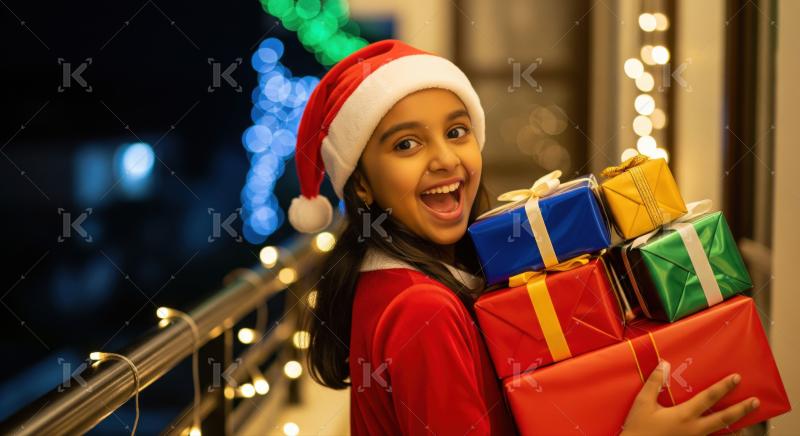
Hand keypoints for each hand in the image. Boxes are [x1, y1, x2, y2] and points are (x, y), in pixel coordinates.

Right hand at [621, 361, 760, 435]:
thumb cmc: (638, 429)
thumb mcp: (642, 403)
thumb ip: (654, 383)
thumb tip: (663, 365)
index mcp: (684, 415)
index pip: (709, 398)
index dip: (724, 387)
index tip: (735, 379)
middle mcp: (694, 429)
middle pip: (724, 418)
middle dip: (741, 409)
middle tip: (754, 402)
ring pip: (721, 432)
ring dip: (736, 425)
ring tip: (746, 420)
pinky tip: (726, 433)